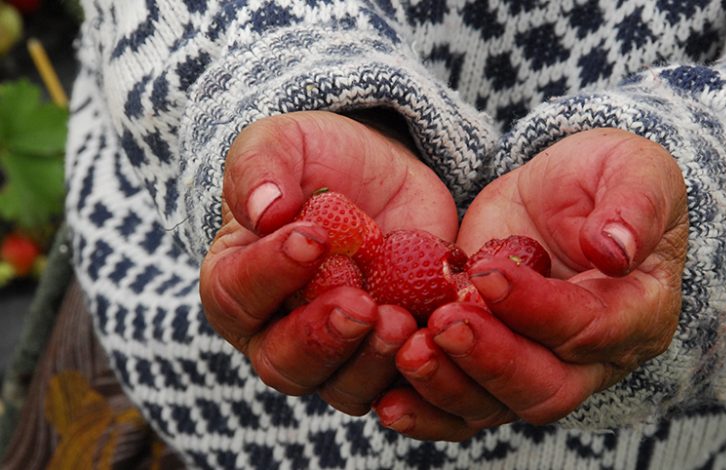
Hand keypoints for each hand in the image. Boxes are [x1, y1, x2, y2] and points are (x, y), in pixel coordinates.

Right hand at [200, 111, 458, 414]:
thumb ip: (260, 167)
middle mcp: (278, 331)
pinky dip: (419, 372)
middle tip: (361, 305)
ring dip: (370, 362)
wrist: (380, 179)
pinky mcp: (388, 355)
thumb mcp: (284, 142)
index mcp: (237, 282)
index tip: (312, 239)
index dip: (271, 273)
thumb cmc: (318, 161)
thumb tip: (263, 209)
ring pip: (342, 388)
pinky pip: (401, 385)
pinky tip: (436, 337)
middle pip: (284, 363)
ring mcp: (338, 352)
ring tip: (400, 322)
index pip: (237, 294)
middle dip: (322, 338)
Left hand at [374, 128, 688, 439]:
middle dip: (491, 360)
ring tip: (409, 352)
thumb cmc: (603, 180)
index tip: (488, 275)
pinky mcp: (489, 362)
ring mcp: (537, 366)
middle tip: (444, 324)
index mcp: (638, 311)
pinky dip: (425, 407)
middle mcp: (591, 357)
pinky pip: (460, 403)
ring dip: (449, 386)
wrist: (558, 196)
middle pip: (544, 387)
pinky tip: (387, 399)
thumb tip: (615, 251)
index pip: (591, 328)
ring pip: (496, 406)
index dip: (539, 309)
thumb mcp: (633, 170)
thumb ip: (633, 204)